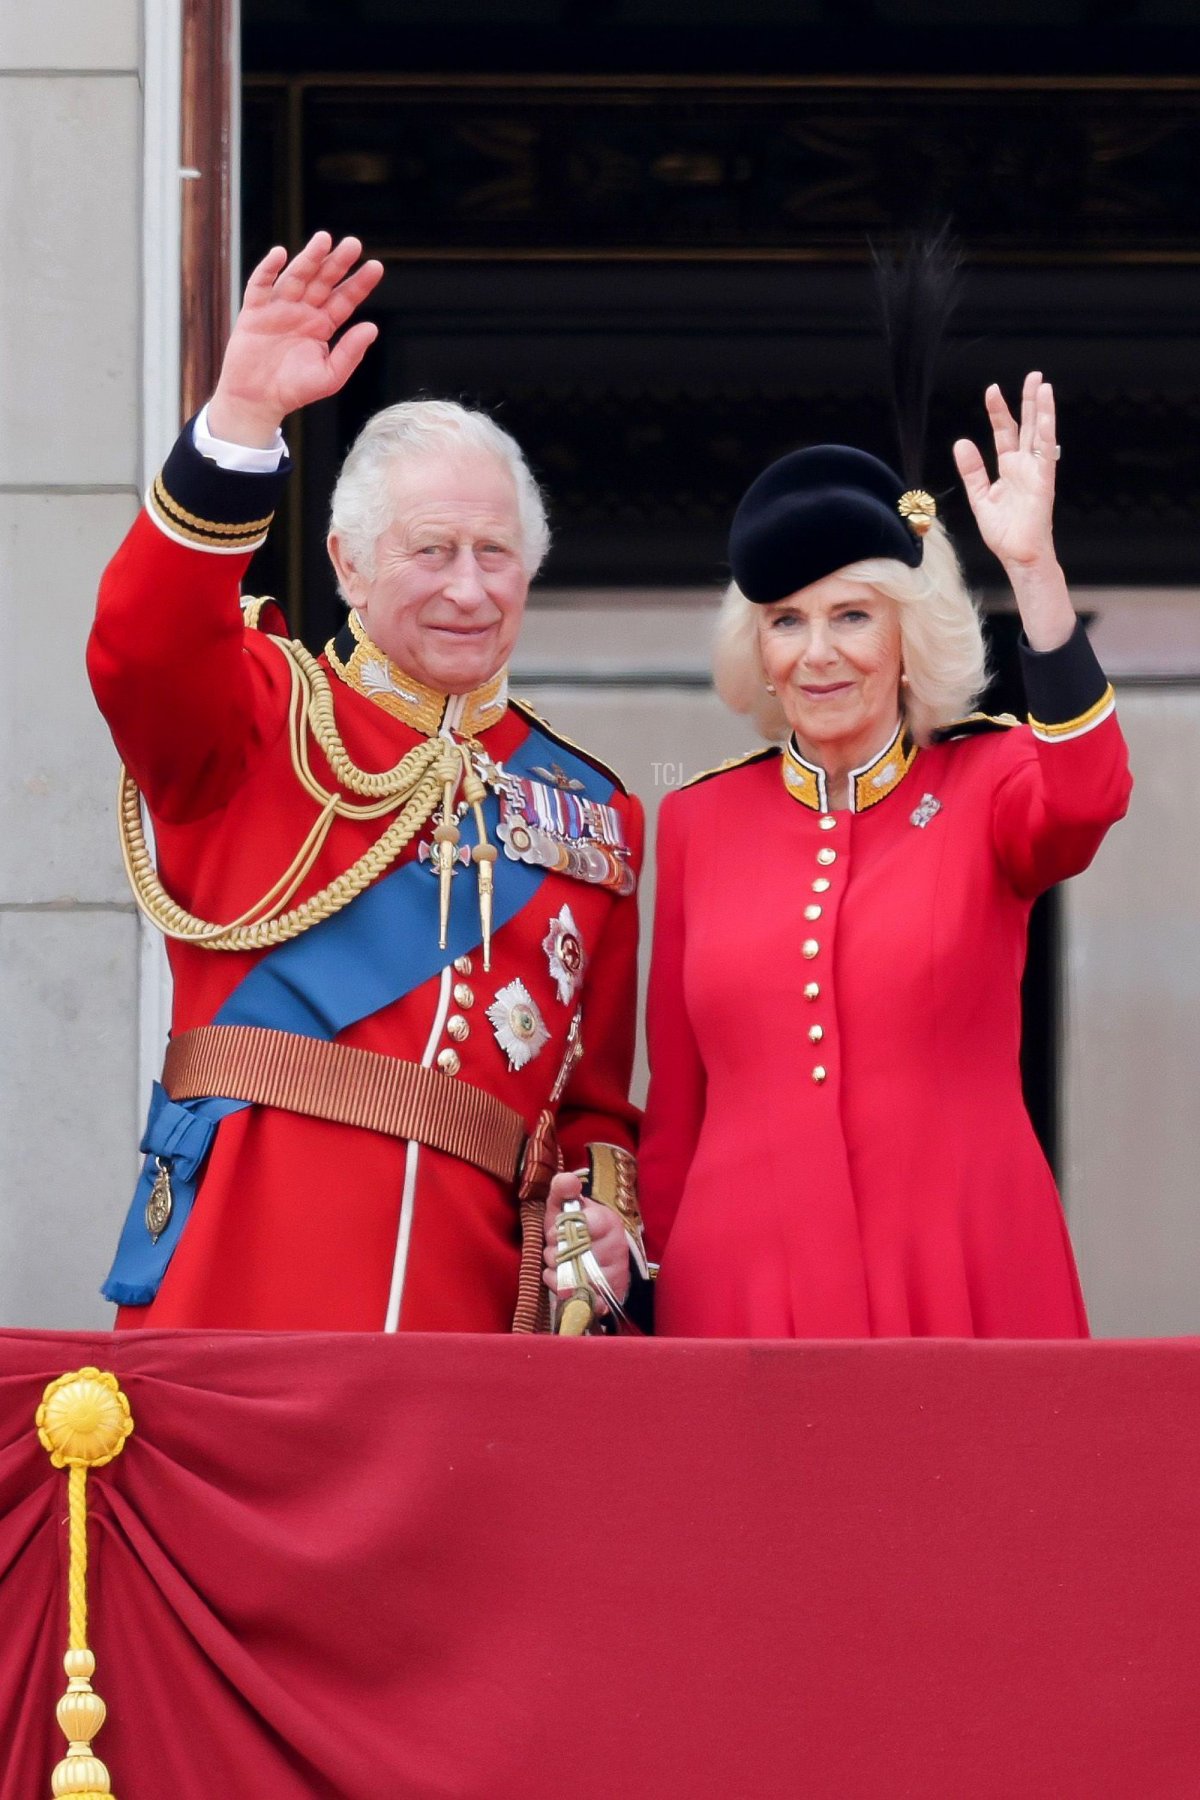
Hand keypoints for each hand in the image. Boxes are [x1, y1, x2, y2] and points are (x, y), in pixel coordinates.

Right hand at [207, 232, 383, 447]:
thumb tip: (372, 327)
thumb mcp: (329, 376)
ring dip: (309, 258)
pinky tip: (280, 254)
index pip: (344, 299)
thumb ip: (350, 353)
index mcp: (322, 325)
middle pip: (323, 281)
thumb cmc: (294, 390)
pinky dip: (268, 269)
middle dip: (337, 263)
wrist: (257, 400)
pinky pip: (260, 285)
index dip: (359, 283)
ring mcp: (278, 308)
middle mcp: (302, 311)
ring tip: (324, 239)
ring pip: (296, 277)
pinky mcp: (254, 311)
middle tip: (354, 243)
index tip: (376, 266)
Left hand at [542, 1171, 630, 1313]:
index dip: (559, 1230)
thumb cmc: (573, 1229)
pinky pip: (578, 1295)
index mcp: (607, 1220)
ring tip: (559, 1263)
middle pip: (575, 1254)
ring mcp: (614, 1273)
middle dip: (555, 1252)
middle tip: (555, 1248)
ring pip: (575, 1276)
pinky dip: (562, 1289)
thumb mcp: (565, 1206)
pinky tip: (562, 1280)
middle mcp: (616, 1247)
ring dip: (556, 1271)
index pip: (583, 1225)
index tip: (553, 1231)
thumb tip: (567, 1180)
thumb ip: (562, 1189)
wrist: (589, 1258)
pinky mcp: (608, 1296)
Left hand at [953, 372, 1075, 651]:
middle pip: (1027, 427)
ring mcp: (1036, 471)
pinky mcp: (1044, 480)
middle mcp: (1025, 466)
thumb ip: (972, 471)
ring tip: (1041, 384)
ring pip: (1040, 433)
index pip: (1005, 433)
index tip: (992, 390)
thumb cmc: (1004, 533)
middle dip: (1028, 402)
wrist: (1017, 555)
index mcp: (1009, 469)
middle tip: (1032, 376)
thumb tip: (961, 443)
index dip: (999, 412)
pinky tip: (1046, 411)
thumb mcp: (980, 497)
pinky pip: (1046, 450)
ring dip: (1042, 409)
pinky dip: (1046, 430)